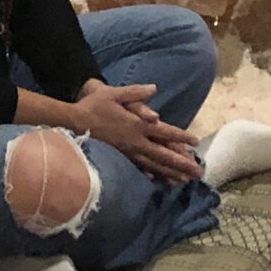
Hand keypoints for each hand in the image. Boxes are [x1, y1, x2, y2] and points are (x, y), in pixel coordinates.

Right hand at [72, 82, 201, 183]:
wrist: (72, 122)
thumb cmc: (93, 105)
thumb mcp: (114, 93)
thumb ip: (135, 92)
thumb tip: (154, 88)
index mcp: (136, 125)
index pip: (164, 132)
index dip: (181, 137)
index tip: (195, 142)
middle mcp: (135, 141)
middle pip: (163, 155)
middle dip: (182, 164)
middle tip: (198, 173)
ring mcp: (127, 153)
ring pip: (153, 166)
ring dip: (170, 173)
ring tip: (184, 181)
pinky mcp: (118, 158)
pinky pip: (138, 169)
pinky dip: (150, 175)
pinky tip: (158, 181)